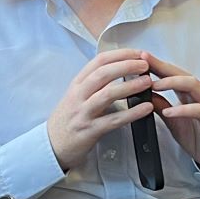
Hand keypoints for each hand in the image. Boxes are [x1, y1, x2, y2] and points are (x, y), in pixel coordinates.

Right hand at [45, 49, 157, 169]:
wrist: (51, 145)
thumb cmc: (67, 120)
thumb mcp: (75, 97)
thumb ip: (93, 84)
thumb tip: (119, 69)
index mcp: (77, 84)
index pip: (99, 61)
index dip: (120, 54)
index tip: (137, 53)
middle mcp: (78, 96)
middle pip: (103, 74)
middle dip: (126, 66)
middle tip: (145, 65)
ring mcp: (83, 113)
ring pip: (107, 94)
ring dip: (130, 86)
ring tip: (148, 82)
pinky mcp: (90, 131)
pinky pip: (113, 120)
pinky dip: (132, 113)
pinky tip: (146, 108)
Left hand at [141, 51, 199, 175]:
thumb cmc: (198, 136)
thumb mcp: (172, 120)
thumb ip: (160, 105)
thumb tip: (143, 93)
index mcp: (188, 94)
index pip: (171, 74)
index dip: (156, 65)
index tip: (139, 58)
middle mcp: (199, 95)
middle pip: (181, 74)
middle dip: (162, 66)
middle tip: (144, 62)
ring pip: (193, 85)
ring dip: (172, 83)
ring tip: (154, 85)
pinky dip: (184, 109)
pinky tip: (170, 111)